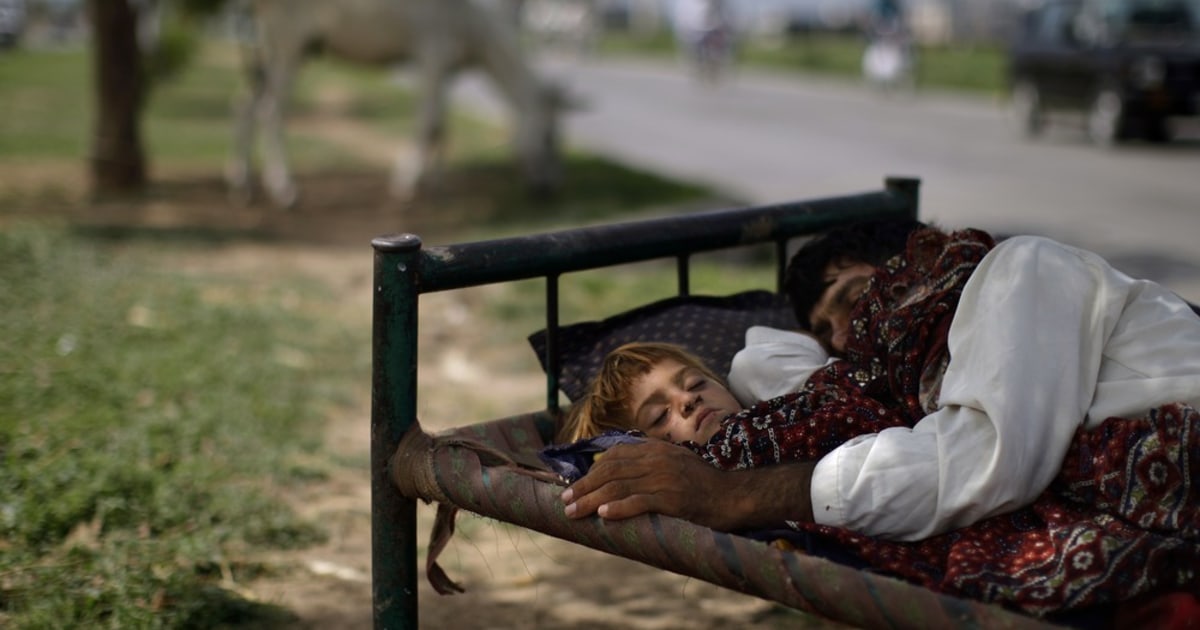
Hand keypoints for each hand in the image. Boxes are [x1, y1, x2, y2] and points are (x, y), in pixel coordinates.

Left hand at [561, 440, 732, 527]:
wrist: (734, 496)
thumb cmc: (703, 484)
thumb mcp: (675, 463)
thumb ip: (649, 464)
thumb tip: (618, 475)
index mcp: (656, 449)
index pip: (615, 456)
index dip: (591, 471)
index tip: (574, 485)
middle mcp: (657, 460)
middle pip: (610, 472)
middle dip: (584, 487)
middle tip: (564, 501)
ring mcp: (664, 479)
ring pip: (618, 487)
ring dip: (591, 500)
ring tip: (574, 512)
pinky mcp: (673, 499)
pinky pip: (640, 502)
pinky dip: (620, 509)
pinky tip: (604, 516)